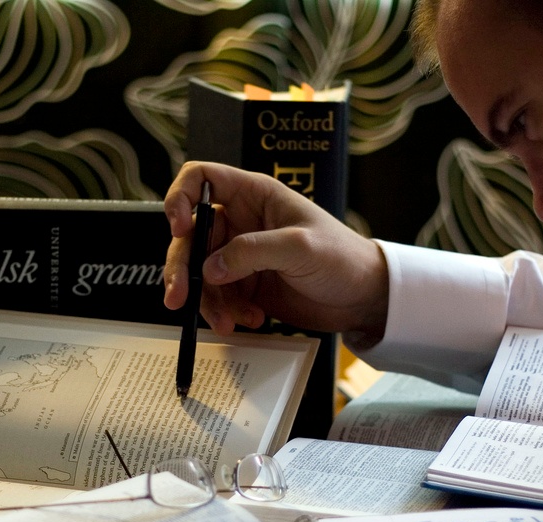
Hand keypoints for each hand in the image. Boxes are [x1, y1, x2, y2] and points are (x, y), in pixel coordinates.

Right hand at [162, 161, 389, 343]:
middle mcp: (242, 222)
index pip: (201, 179)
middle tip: (178, 297)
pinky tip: (252, 319)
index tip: (178, 227)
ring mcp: (242, 256)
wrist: (365, 298)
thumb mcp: (299, 248)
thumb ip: (252, 253)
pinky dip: (227, 312)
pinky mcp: (247, 286)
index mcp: (254, 195)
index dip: (180, 198)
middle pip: (191, 236)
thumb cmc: (343, 258)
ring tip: (228, 322)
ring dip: (207, 300)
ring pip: (201, 273)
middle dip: (182, 267)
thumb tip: (209, 269)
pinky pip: (219, 298)